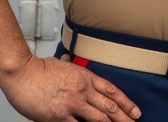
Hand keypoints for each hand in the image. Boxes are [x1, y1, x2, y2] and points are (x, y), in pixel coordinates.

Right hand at [2, 54, 139, 120]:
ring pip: (100, 118)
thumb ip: (69, 67)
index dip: (127, 102)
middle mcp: (83, 90)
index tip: (136, 111)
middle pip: (110, 106)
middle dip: (125, 117)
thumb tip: (68, 60)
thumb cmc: (39, 69)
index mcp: (86, 77)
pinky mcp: (60, 115)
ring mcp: (73, 103)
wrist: (23, 73)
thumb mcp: (61, 64)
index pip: (112, 91)